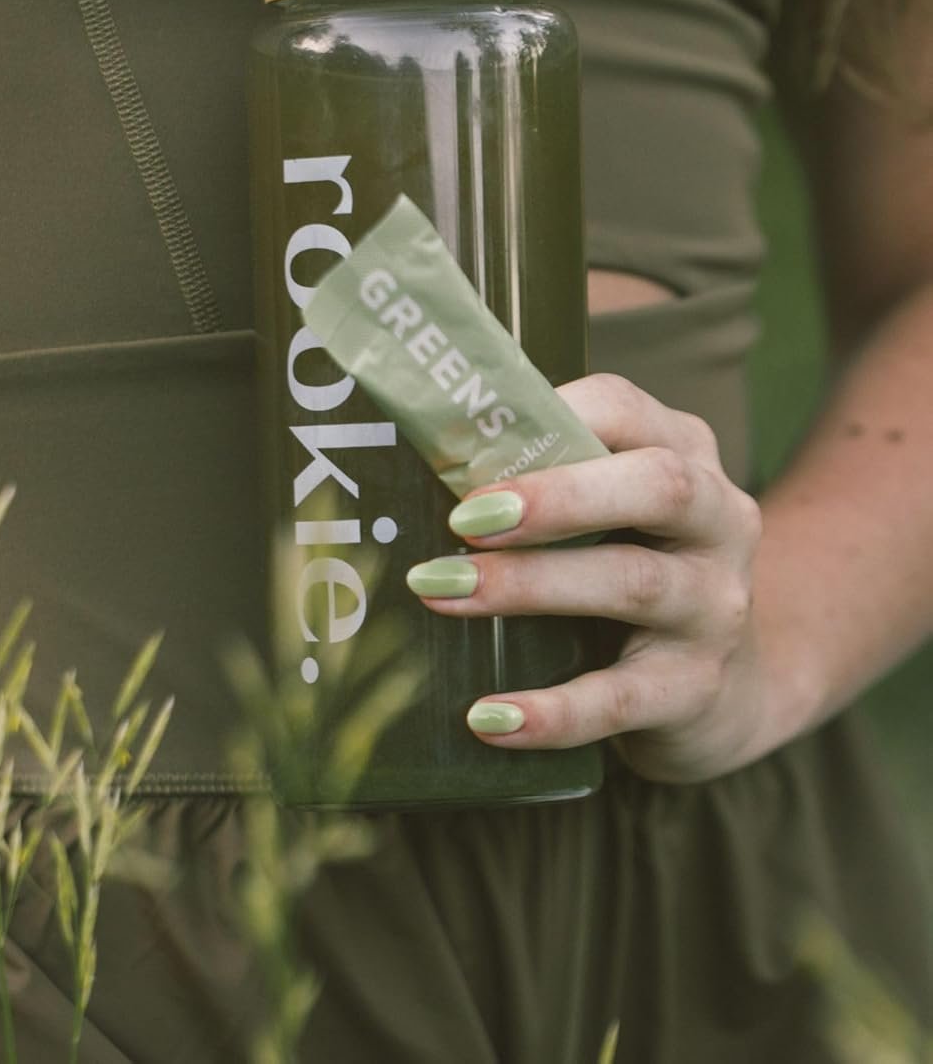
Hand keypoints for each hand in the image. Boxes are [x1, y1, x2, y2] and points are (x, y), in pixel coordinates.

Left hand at [407, 372, 789, 784]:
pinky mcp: (696, 689)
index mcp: (680, 452)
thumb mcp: (600, 512)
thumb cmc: (625, 567)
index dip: (548, 420)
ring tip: (439, 590)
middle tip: (463, 519)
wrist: (723, 689)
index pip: (622, 410)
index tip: (467, 446)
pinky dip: (552, 710)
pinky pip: (621, 699)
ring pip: (633, 584)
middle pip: (657, 486)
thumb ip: (533, 481)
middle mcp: (716, 519)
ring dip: (528, 586)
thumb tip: (403, 470)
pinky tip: (488, 717)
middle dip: (556, 498)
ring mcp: (714, 606)